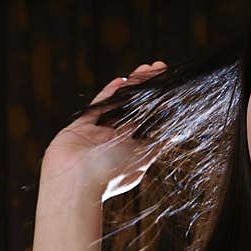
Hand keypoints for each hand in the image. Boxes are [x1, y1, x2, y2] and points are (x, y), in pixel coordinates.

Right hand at [41, 61, 167, 199]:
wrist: (74, 181)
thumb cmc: (111, 173)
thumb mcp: (142, 157)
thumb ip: (156, 143)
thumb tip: (176, 134)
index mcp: (134, 152)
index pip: (151, 123)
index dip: (161, 106)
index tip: (172, 89)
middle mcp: (118, 142)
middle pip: (137, 109)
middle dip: (149, 89)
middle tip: (160, 68)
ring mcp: (100, 133)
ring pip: (120, 104)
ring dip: (133, 86)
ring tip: (146, 68)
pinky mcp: (82, 126)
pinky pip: (98, 106)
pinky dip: (110, 93)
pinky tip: (122, 80)